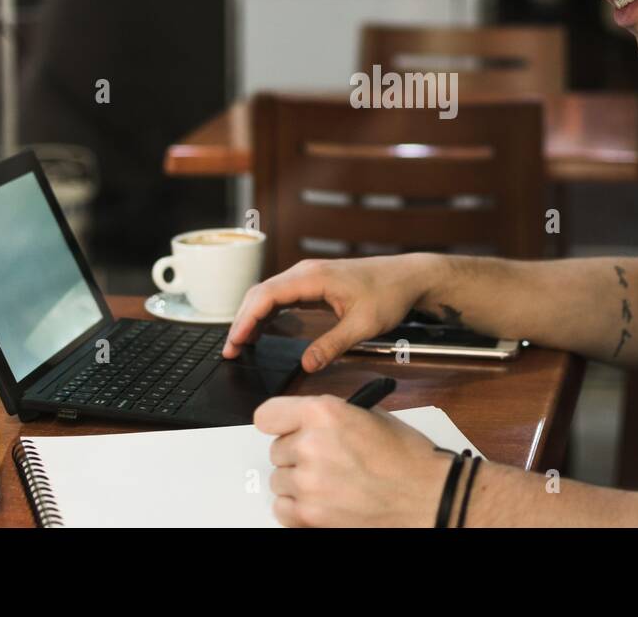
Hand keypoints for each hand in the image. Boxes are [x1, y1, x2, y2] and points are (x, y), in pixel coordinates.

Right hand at [223, 255, 437, 372]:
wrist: (408, 276)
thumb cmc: (389, 293)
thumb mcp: (364, 325)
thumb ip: (333, 344)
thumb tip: (306, 364)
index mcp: (314, 277)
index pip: (267, 295)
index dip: (246, 319)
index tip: (235, 341)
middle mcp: (306, 272)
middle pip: (260, 293)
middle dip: (241, 321)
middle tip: (229, 351)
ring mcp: (309, 277)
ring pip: (268, 294)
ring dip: (251, 317)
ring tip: (239, 345)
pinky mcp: (314, 284)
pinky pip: (281, 296)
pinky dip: (266, 313)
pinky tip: (260, 331)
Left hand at [256, 394, 453, 526]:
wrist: (428, 497)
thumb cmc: (408, 458)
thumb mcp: (369, 415)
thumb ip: (330, 415)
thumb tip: (304, 422)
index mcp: (324, 413)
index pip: (268, 415)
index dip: (279, 422)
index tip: (284, 428)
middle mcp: (310, 445)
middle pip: (276, 450)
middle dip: (296, 454)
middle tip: (325, 459)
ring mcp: (308, 483)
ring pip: (279, 480)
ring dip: (298, 481)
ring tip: (331, 481)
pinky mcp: (310, 516)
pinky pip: (282, 508)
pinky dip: (298, 507)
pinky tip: (323, 500)